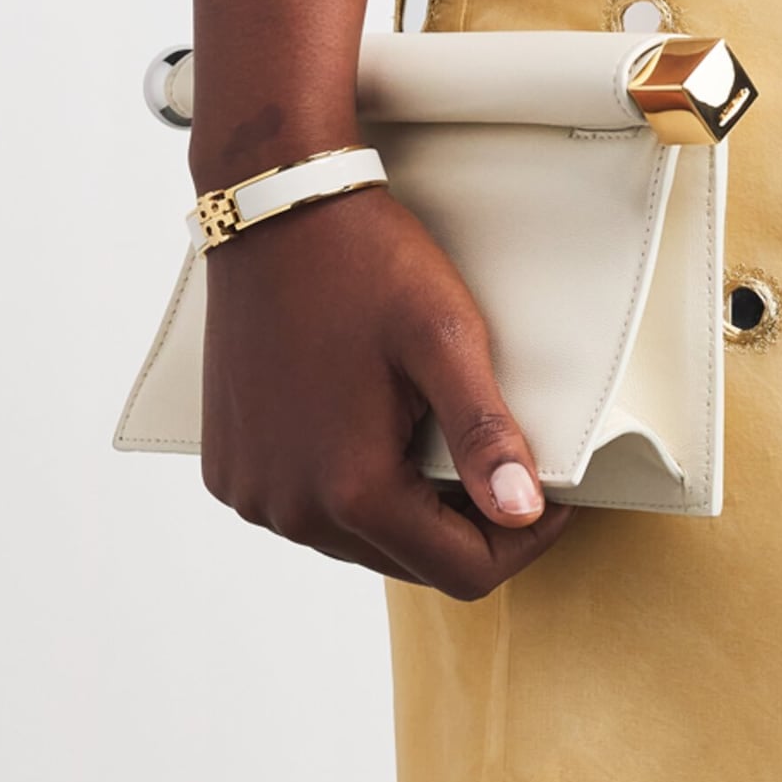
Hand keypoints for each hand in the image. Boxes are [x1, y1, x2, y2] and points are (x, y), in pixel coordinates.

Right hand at [198, 182, 573, 595]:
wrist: (274, 208)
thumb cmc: (365, 264)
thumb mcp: (446, 341)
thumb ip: (485, 434)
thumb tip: (522, 512)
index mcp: (351, 489)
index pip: (463, 573)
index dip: (522, 542)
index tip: (549, 497)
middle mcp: (291, 509)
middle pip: (412, 564)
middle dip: (467, 527)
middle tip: (501, 463)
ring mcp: (253, 493)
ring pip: (361, 543)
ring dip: (409, 510)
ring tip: (434, 439)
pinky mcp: (231, 471)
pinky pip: (309, 513)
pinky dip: (351, 490)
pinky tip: (372, 433)